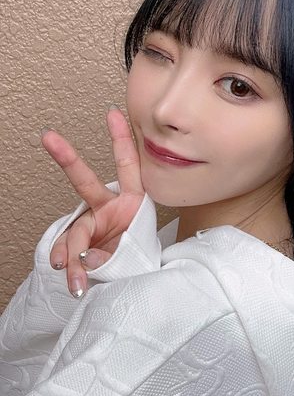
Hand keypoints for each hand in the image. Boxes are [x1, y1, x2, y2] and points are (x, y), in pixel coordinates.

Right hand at [41, 105, 144, 298]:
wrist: (134, 274)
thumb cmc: (140, 254)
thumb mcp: (138, 248)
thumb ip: (115, 251)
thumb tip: (86, 259)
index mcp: (132, 200)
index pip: (127, 165)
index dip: (120, 139)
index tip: (112, 113)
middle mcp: (109, 207)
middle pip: (85, 182)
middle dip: (68, 158)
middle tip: (49, 137)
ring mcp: (94, 223)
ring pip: (76, 233)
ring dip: (73, 256)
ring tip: (75, 276)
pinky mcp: (83, 242)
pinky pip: (70, 253)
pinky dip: (71, 268)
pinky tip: (74, 282)